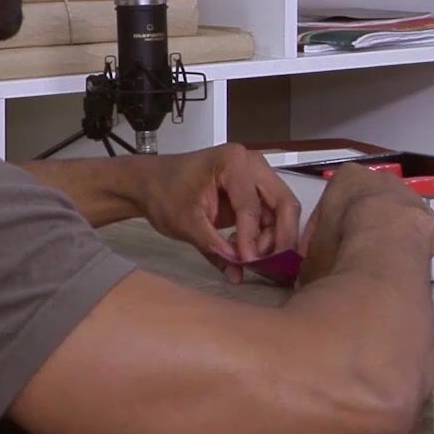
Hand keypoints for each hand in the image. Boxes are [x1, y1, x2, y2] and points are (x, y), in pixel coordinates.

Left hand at [138, 143, 301, 281]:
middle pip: (283, 203)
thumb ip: (214, 247)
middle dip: (281, 237)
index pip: (252, 205)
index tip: (248, 263)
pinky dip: (266, 237)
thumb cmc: (163, 193)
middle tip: (273, 266)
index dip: (251, 237)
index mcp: (233, 161)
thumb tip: (237, 272)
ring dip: (274, 239)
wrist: (150, 185)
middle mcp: (253, 165)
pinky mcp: (254, 193)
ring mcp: (256, 178)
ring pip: (281, 212)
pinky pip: (270, 217)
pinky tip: (250, 253)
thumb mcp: (185, 223)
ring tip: (253, 260)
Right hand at [297, 163, 433, 286]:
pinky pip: (411, 232)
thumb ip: (312, 260)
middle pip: (363, 207)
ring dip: (382, 237)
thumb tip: (312, 277)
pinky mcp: (429, 217)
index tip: (320, 256)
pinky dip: (403, 246)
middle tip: (348, 260)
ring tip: (373, 267)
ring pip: (390, 217)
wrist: (385, 251)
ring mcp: (408, 195)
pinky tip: (394, 266)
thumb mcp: (312, 255)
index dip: (322, 234)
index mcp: (346, 178)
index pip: (329, 204)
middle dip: (355, 230)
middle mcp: (379, 179)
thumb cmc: (342, 245)